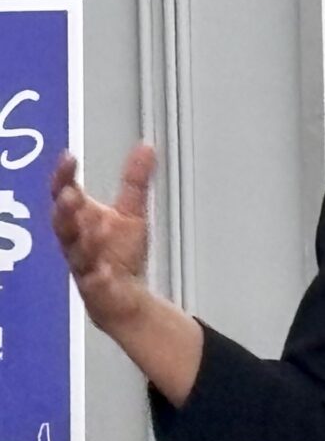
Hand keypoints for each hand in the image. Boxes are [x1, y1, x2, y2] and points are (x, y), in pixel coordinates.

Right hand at [50, 143, 155, 333]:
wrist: (124, 296)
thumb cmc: (118, 252)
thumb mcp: (130, 211)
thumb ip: (134, 180)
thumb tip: (146, 145)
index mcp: (80, 221)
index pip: (64, 195)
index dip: (63, 178)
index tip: (68, 158)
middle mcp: (76, 243)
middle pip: (63, 226)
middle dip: (65, 210)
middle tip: (70, 194)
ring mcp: (85, 267)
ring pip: (78, 255)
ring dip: (83, 242)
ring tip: (94, 228)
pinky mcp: (99, 291)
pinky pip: (96, 285)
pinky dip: (99, 279)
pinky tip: (104, 273)